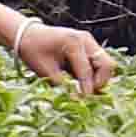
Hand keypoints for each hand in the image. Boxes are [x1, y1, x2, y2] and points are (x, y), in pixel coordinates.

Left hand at [1, 19, 117, 94]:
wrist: (28, 34)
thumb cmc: (33, 50)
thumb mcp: (43, 69)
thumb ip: (60, 84)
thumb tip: (76, 99)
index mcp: (73, 42)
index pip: (86, 70)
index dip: (86, 89)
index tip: (83, 102)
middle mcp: (85, 39)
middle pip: (107, 65)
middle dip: (100, 82)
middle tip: (87, 93)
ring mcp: (89, 41)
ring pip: (107, 64)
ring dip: (99, 78)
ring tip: (84, 87)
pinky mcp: (90, 46)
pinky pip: (100, 62)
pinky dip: (96, 73)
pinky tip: (83, 81)